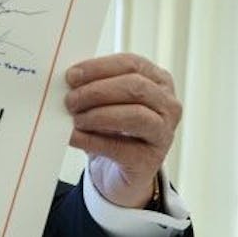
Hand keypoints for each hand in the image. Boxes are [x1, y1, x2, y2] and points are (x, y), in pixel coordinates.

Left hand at [64, 53, 182, 207]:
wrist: (118, 172)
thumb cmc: (112, 129)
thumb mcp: (107, 103)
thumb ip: (93, 88)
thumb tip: (69, 80)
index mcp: (158, 81)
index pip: (131, 64)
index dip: (99, 68)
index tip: (72, 75)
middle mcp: (168, 105)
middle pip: (135, 87)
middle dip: (98, 91)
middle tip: (70, 100)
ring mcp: (163, 133)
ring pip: (135, 115)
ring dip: (99, 115)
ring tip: (76, 119)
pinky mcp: (150, 161)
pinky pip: (120, 147)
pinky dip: (92, 141)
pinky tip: (74, 138)